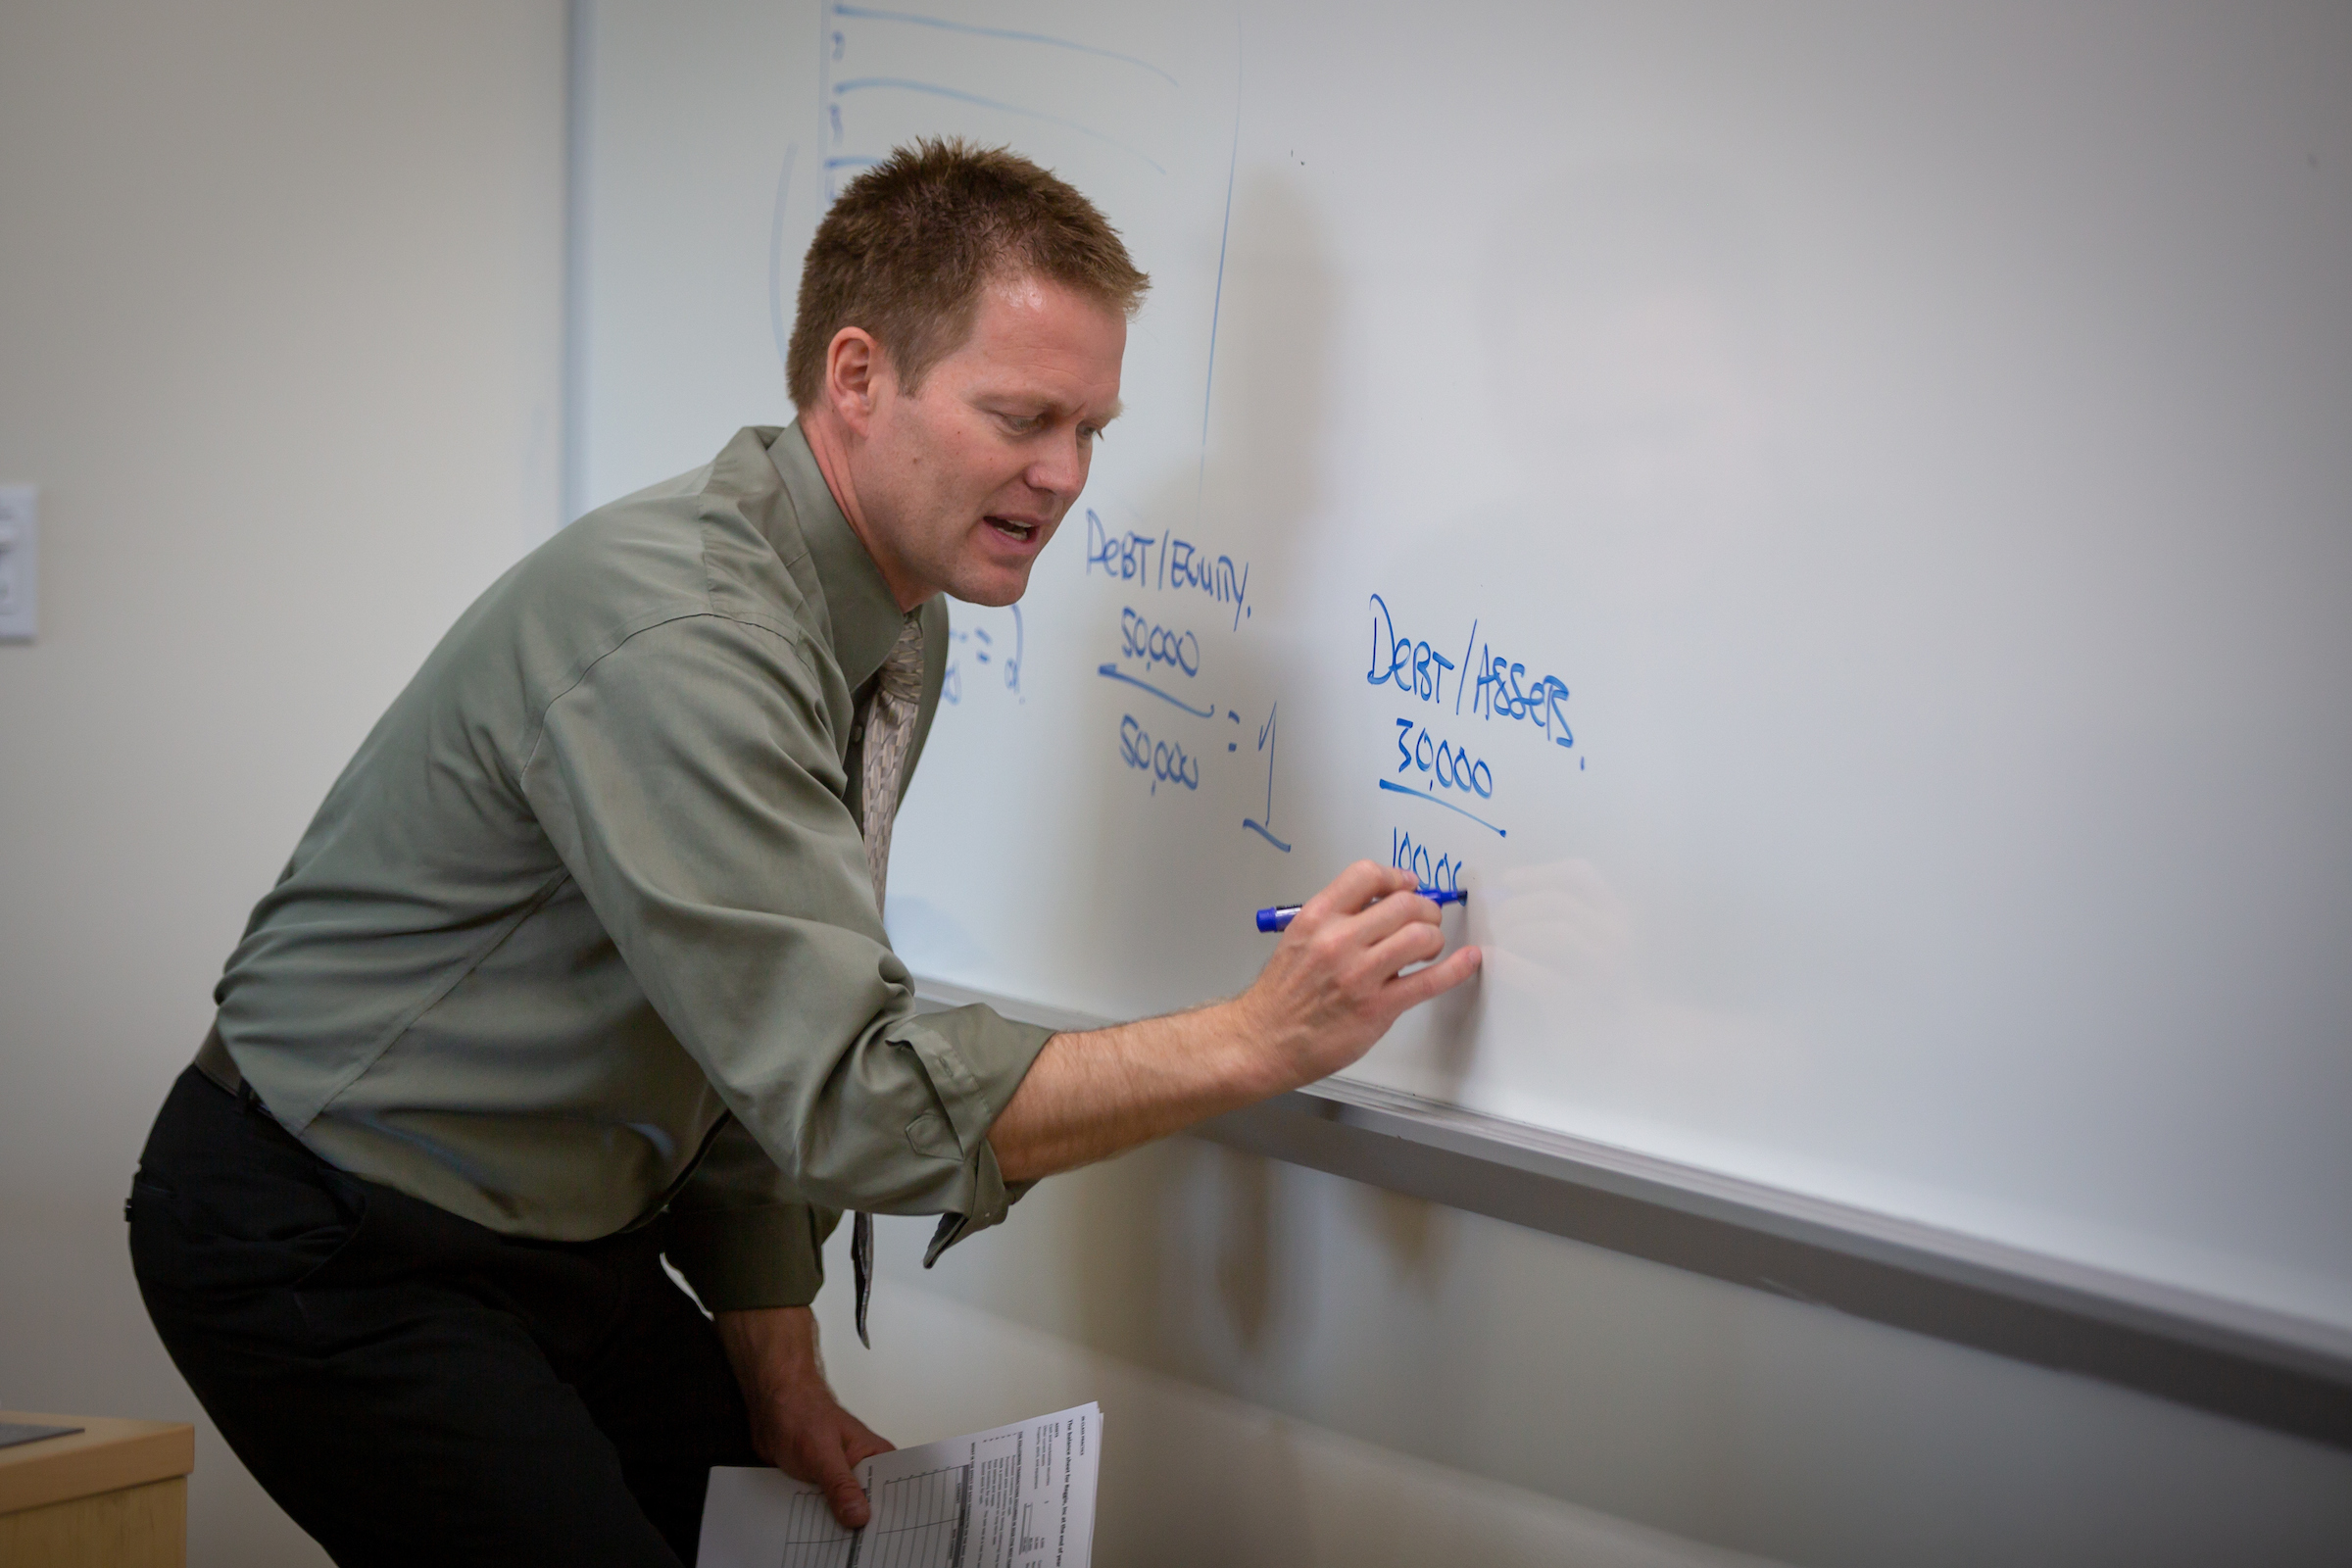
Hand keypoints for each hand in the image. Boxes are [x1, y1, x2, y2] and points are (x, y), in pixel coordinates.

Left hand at [713, 1306, 892, 1528]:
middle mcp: (860, 1470)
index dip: (890, 1515)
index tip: (883, 1535)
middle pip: (869, 1507)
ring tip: (833, 1539)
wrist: (770, 1405)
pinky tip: (812, 1531)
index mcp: (875, 1456)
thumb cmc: (802, 1412)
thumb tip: (859, 1516)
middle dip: (860, 1525)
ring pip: (843, 1513)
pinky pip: (821, 1512)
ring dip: (836, 1525)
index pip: (893, 1491)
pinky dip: (816, 1521)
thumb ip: (841, 1485)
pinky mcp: (819, 1488)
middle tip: (855, 1542)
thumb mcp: (823, 1453)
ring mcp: (839, 1480)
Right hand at [1231, 860, 1482, 1089]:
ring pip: (1421, 936)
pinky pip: (1429, 981)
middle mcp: (1339, 941)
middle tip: (1426, 919)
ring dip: (1434, 936)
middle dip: (1425, 908)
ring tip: (1428, 946)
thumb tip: (1383, 905)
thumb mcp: (1299, 939)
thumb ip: (1337, 919)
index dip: (1397, 878)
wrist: (1264, 1040)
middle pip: (1404, 904)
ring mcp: (1360, 975)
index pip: (1367, 875)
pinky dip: (1457, 968)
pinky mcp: (1378, 1008)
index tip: (1408, 885)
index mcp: (1317, 918)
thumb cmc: (1282, 995)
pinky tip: (1468, 960)